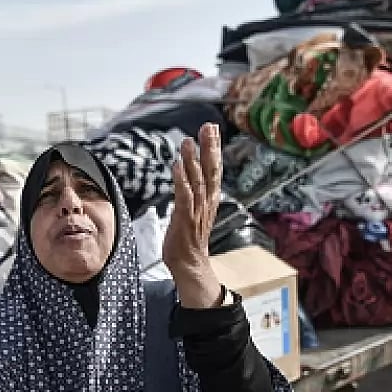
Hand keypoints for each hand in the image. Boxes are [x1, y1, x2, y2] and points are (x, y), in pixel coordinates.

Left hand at [164, 123, 225, 308]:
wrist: (190, 265)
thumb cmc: (189, 238)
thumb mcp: (194, 210)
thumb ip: (194, 192)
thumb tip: (188, 175)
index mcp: (209, 199)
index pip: (214, 169)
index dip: (214, 148)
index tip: (213, 129)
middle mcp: (206, 202)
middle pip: (211, 170)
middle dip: (210, 147)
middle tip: (209, 127)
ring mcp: (196, 210)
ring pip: (197, 180)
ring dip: (193, 160)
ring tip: (189, 141)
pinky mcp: (185, 219)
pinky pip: (184, 197)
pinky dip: (181, 180)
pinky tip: (177, 166)